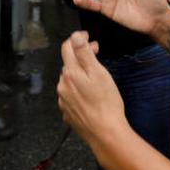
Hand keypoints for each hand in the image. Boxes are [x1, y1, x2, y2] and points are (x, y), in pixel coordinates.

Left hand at [57, 31, 128, 152]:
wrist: (106, 133)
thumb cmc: (106, 103)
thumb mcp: (99, 72)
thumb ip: (84, 52)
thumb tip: (75, 36)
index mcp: (70, 73)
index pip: (67, 47)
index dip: (78, 38)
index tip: (89, 37)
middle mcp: (63, 85)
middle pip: (69, 63)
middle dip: (81, 55)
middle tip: (97, 52)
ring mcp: (64, 100)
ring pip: (69, 79)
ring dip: (79, 73)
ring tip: (95, 75)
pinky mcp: (68, 112)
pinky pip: (71, 95)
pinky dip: (79, 89)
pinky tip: (90, 94)